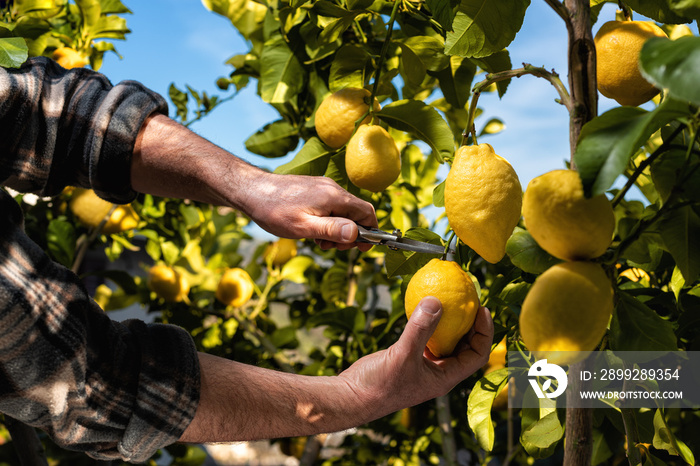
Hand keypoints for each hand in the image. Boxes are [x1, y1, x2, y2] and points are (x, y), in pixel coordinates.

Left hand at [244, 172, 376, 250]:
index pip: (367, 212)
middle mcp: (332, 188)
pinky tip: (311, 230)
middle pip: (356, 213)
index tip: (361, 248)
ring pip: (343, 211)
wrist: (251, 191)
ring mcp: (323, 187)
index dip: (369, 232)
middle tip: (330, 248)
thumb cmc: (274, 210)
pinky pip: (331, 206)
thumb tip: (356, 234)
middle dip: (349, 234)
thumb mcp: (303, 227)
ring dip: (337, 229)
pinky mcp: (314, 189)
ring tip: (318, 242)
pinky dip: (327, 221)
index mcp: (334, 197)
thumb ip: (331, 230)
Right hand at [338, 297, 493, 419]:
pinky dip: (428, 322)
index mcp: (445, 377)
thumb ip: (420, 329)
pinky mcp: (408, 357)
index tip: (482, 309)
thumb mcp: (403, 355)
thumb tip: (436, 301)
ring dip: (450, 322)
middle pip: (465, 347)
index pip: (476, 355)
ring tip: (452, 299)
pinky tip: (425, 305)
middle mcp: (438, 372)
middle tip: (470, 300)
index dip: (484, 333)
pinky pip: (425, 337)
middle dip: (471, 325)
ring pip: (445, 341)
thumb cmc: (380, 385)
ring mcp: (423, 365)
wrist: (352, 397)